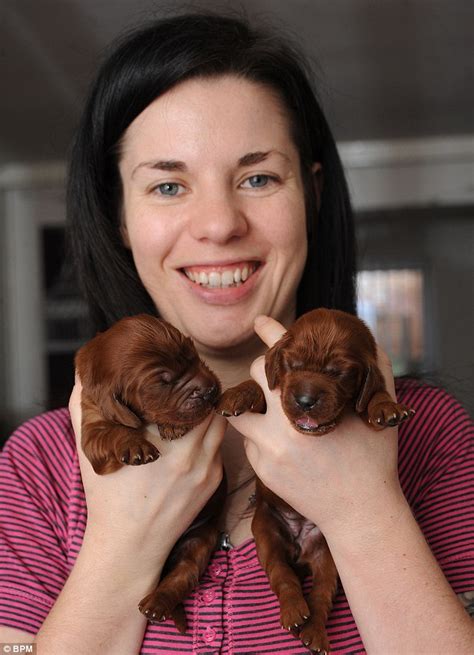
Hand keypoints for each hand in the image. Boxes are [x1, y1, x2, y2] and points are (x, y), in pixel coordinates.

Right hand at [69, 376, 225, 558]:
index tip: (176, 369)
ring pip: (219, 423)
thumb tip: (85, 373)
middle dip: (198, 392)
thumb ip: (82, 405)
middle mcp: (187, 452)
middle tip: (188, 383)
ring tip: (192, 406)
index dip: (182, 376)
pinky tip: (193, 435)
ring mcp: (205, 467)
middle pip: (207, 404)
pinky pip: (218, 446)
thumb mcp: (89, 448)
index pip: (183, 393)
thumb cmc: (107, 496)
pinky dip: (209, 436)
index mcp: (157, 439)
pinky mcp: (214, 480)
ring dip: (208, 412)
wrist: (129, 545)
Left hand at [227, 315, 402, 536]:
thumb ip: (375, 373)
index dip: (272, 333)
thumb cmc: (373, 459)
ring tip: (276, 412)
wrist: (360, 513)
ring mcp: (267, 448)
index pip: (284, 354)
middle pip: (255, 374)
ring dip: (257, 403)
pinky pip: (250, 439)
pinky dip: (261, 434)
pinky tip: (285, 443)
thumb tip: (366, 346)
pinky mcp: (260, 469)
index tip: (261, 322)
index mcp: (312, 401)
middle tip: (280, 376)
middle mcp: (283, 422)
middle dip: (266, 370)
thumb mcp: (379, 411)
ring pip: (244, 408)